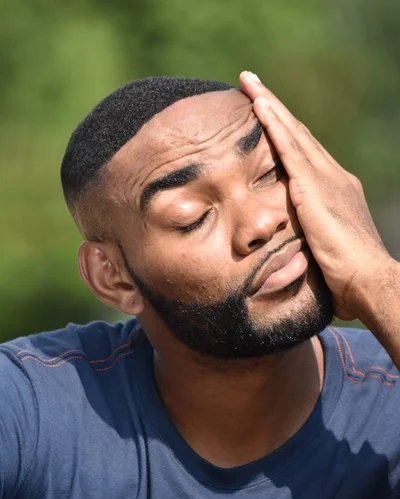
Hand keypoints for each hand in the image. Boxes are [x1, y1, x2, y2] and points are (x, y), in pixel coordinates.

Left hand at [239, 71, 393, 320]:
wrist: (368, 280)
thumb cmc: (347, 277)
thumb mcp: (322, 250)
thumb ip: (308, 237)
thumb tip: (291, 247)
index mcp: (335, 191)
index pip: (305, 154)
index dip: (285, 133)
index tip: (268, 116)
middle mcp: (333, 177)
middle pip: (298, 135)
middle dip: (275, 109)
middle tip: (253, 86)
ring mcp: (325, 178)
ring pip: (293, 133)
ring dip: (270, 106)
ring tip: (250, 84)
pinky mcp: (314, 187)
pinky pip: (289, 148)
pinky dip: (274, 125)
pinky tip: (259, 106)